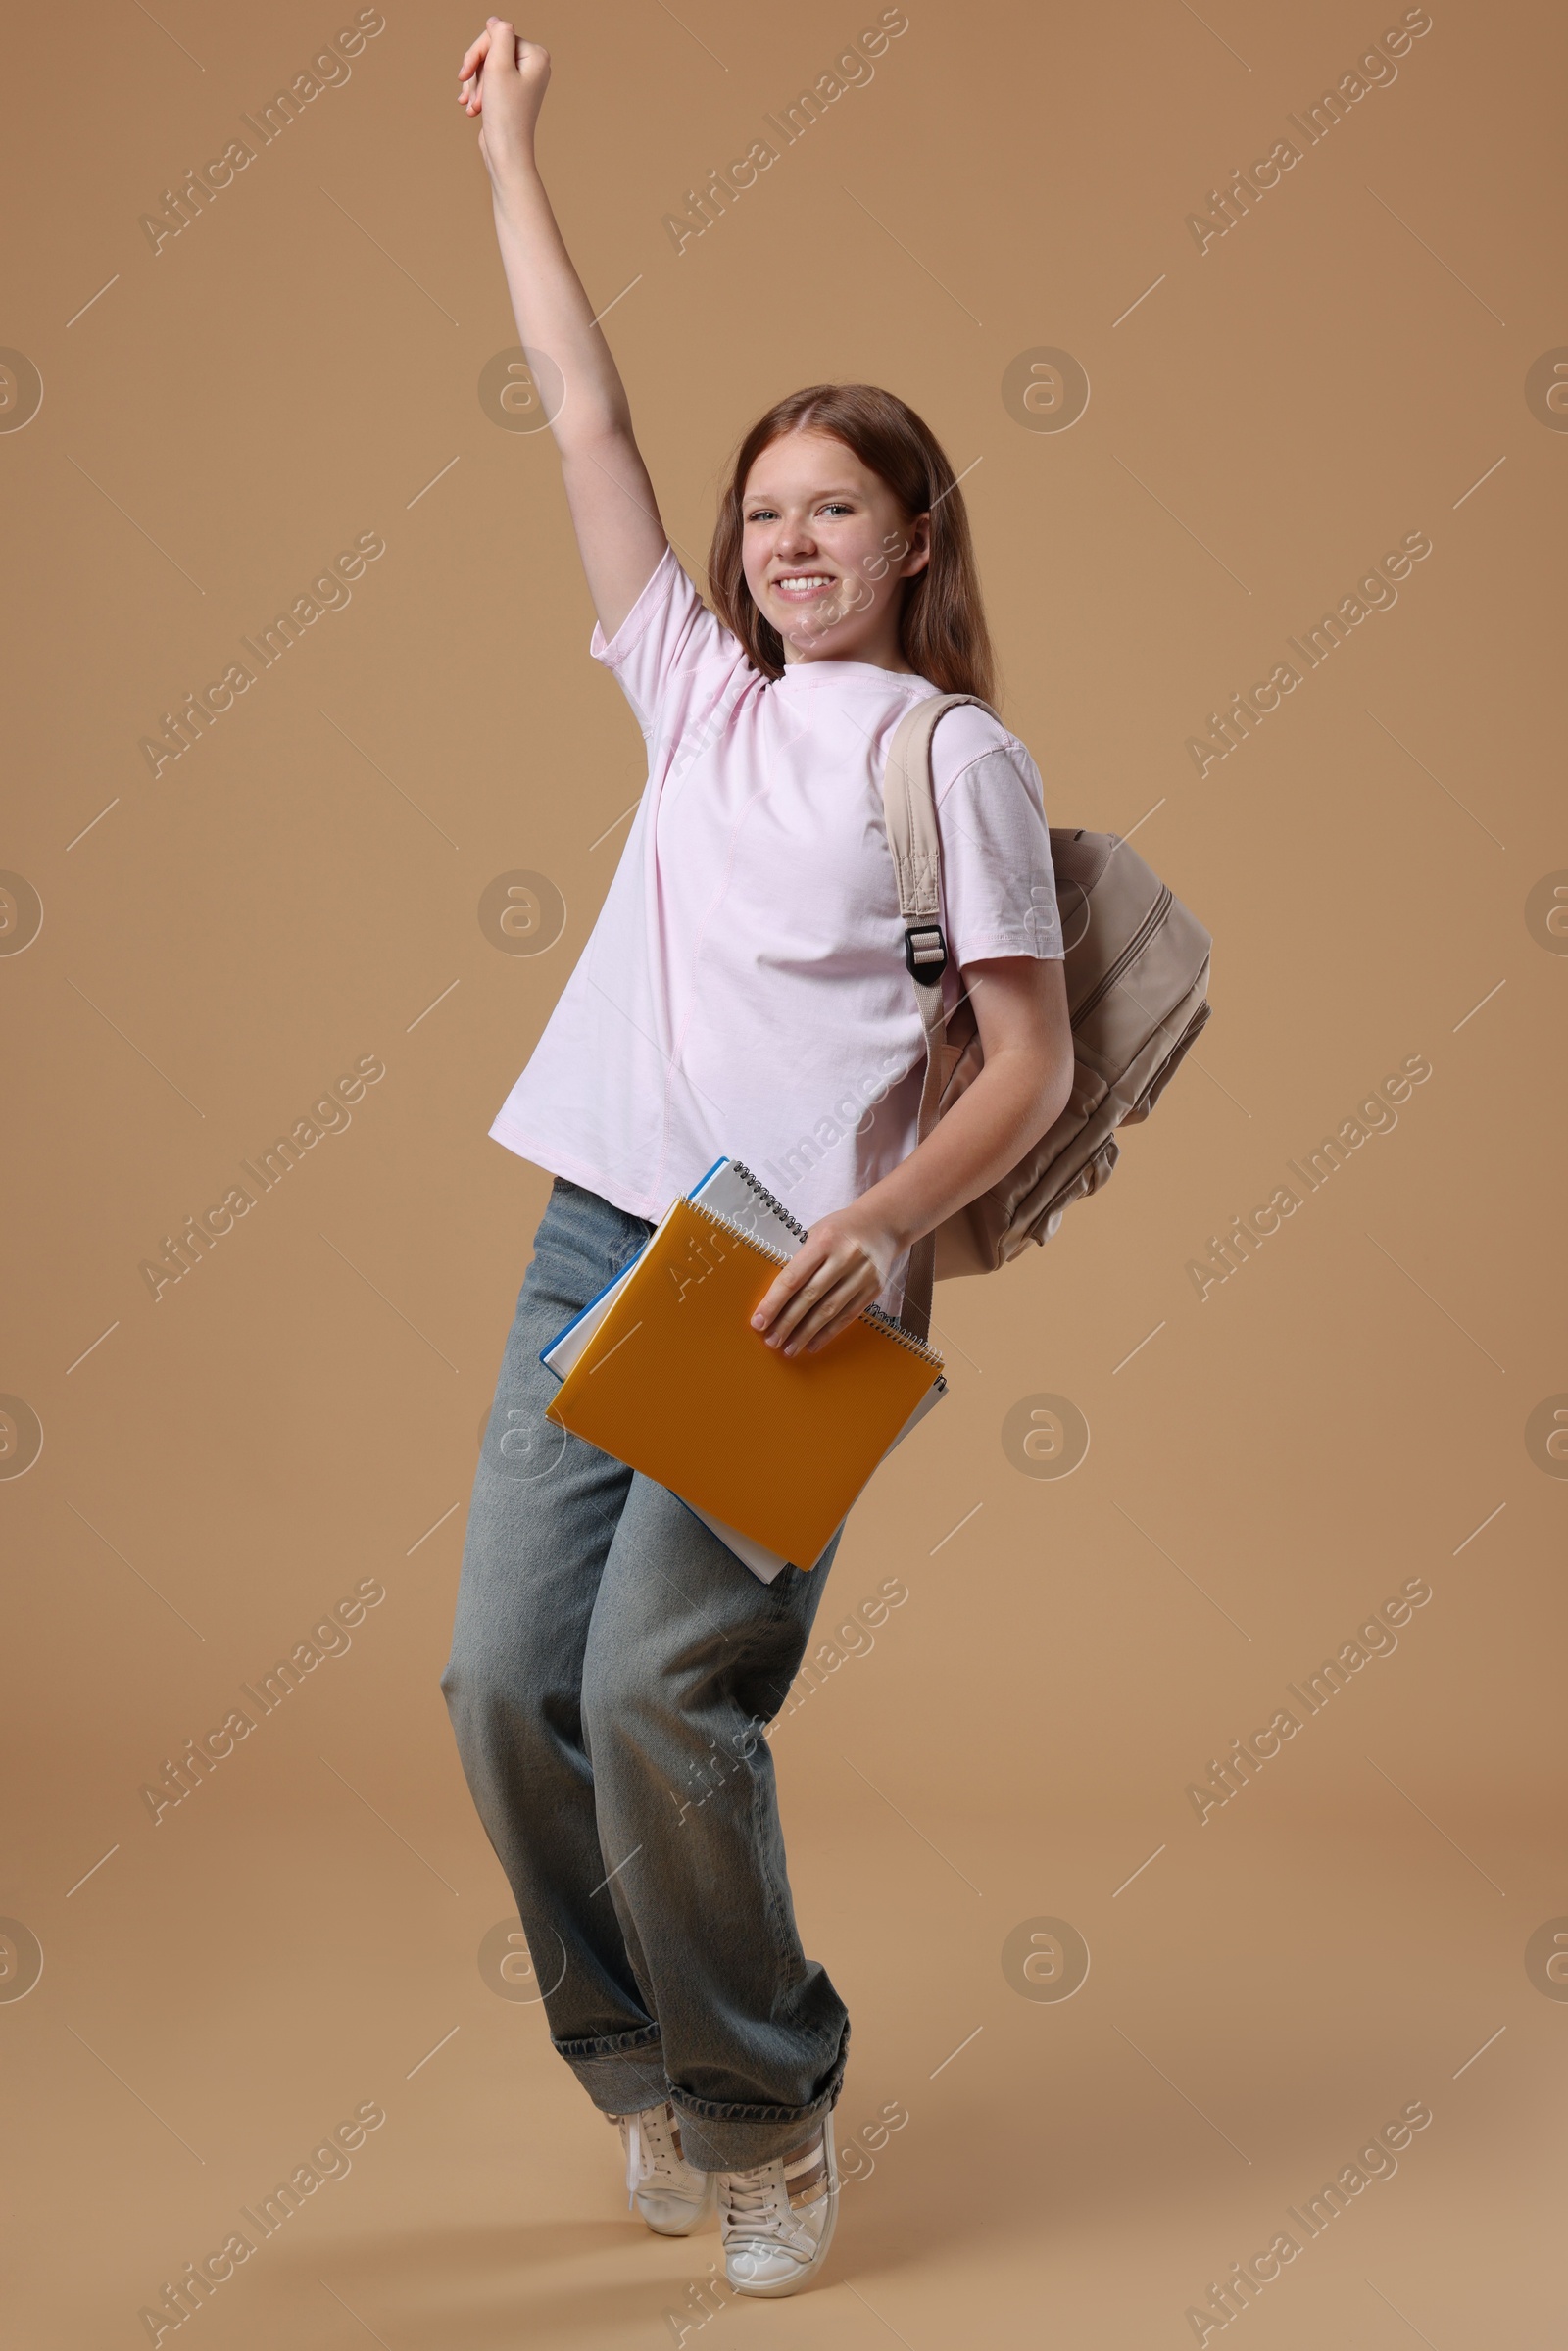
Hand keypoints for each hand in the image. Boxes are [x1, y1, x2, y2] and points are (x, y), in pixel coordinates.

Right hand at [458, 20, 550, 191]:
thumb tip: (495, 21)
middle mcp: (533, 66)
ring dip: (475, 84)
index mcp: (537, 55)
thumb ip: (499, 35)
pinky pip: (490, 81)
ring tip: (472, 105)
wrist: (506, 153)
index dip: (478, 51)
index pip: (498, 35)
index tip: (466, 72)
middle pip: (493, 50)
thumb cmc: (505, 113)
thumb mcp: (499, 65)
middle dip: (476, 70)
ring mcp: (523, 80)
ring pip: (488, 66)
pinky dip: (478, 93)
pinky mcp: (512, 94)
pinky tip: (471, 108)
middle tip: (465, 88)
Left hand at [750, 1206, 905, 1357]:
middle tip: (771, 1341)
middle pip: (810, 1297)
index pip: (794, 1277)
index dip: (774, 1302)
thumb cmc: (840, 1229)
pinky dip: (828, 1333)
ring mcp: (863, 1275)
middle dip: (787, 1323)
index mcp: (824, 1240)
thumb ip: (799, 1260)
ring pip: (829, 1311)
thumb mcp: (816, 1233)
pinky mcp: (874, 1289)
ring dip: (806, 1333)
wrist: (883, 1224)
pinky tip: (812, 1344)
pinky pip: (848, 1316)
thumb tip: (774, 1297)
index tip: (759, 1322)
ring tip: (789, 1349)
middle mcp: (845, 1257)